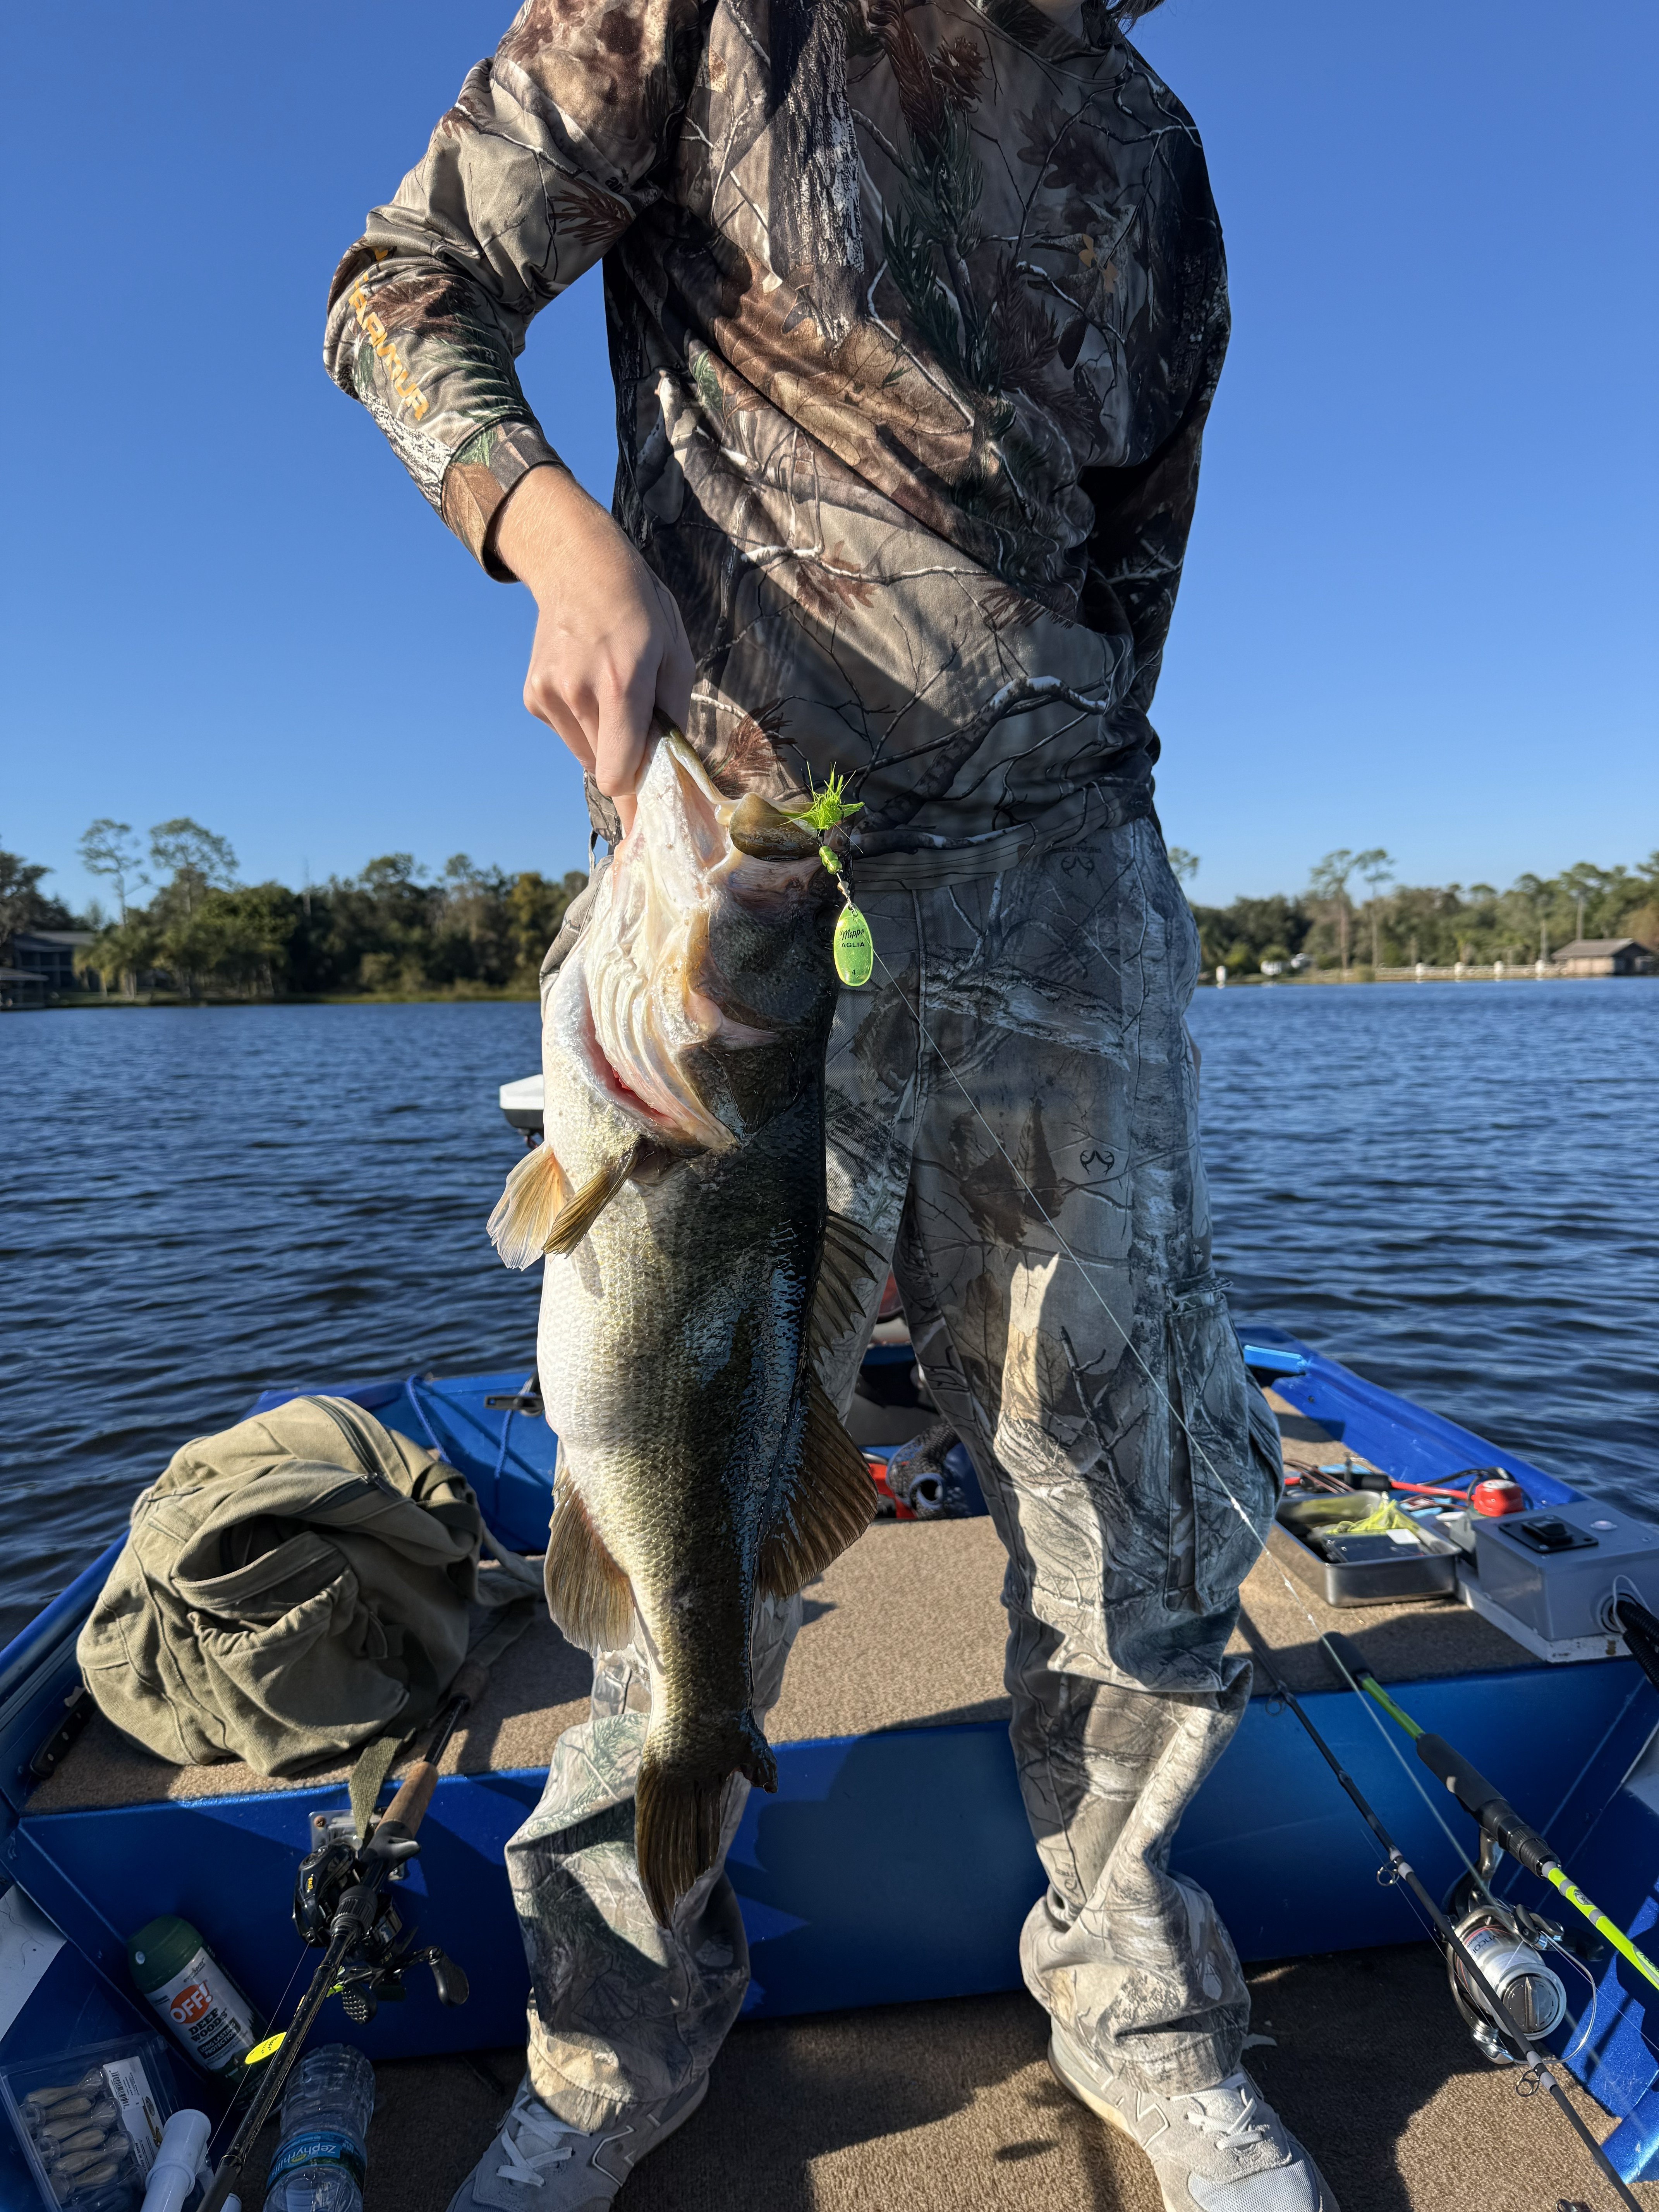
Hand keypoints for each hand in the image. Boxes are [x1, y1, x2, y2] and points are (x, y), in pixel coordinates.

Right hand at [492, 466, 693, 832]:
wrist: (580, 567)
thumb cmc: (641, 609)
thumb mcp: (676, 655)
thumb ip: (672, 718)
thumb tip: (671, 770)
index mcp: (620, 685)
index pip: (618, 774)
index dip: (635, 799)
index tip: (648, 818)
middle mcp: (578, 694)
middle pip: (605, 769)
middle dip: (628, 766)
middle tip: (643, 740)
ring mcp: (549, 695)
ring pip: (586, 754)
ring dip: (605, 742)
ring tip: (612, 694)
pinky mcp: (533, 696)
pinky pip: (567, 732)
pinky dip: (584, 723)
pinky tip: (589, 684)